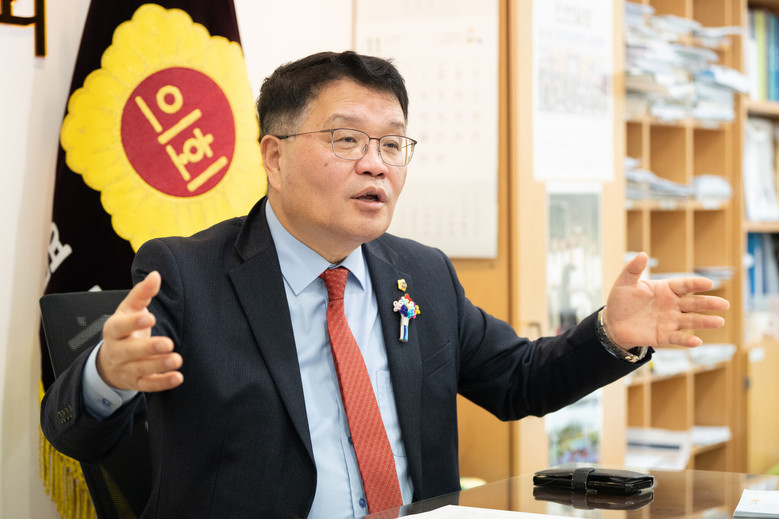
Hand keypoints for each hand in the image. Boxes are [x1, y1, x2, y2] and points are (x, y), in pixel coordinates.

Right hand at [97, 271, 182, 391]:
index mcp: (114, 329)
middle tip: (168, 343)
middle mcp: (118, 350)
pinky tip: (177, 377)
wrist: (110, 361)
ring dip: (159, 365)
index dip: (133, 323)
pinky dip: (163, 383)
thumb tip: (155, 275)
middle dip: (148, 348)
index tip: (149, 317)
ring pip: (140, 369)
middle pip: (130, 351)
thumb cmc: (124, 330)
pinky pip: (149, 385)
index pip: (120, 326)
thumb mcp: (129, 309)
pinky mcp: (136, 382)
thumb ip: (142, 292)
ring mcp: (126, 368)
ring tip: (176, 360)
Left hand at [603, 252, 729, 348]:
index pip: (684, 285)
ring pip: (691, 320)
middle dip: (709, 303)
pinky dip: (688, 340)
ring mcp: (670, 321)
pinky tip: (697, 341)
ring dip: (705, 322)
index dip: (696, 284)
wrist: (613, 323)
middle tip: (724, 304)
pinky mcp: (665, 336)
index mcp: (666, 289)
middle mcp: (672, 305)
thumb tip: (642, 254)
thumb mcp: (624, 283)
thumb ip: (633, 269)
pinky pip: (678, 338)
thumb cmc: (621, 301)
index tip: (709, 284)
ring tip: (719, 321)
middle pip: (694, 303)